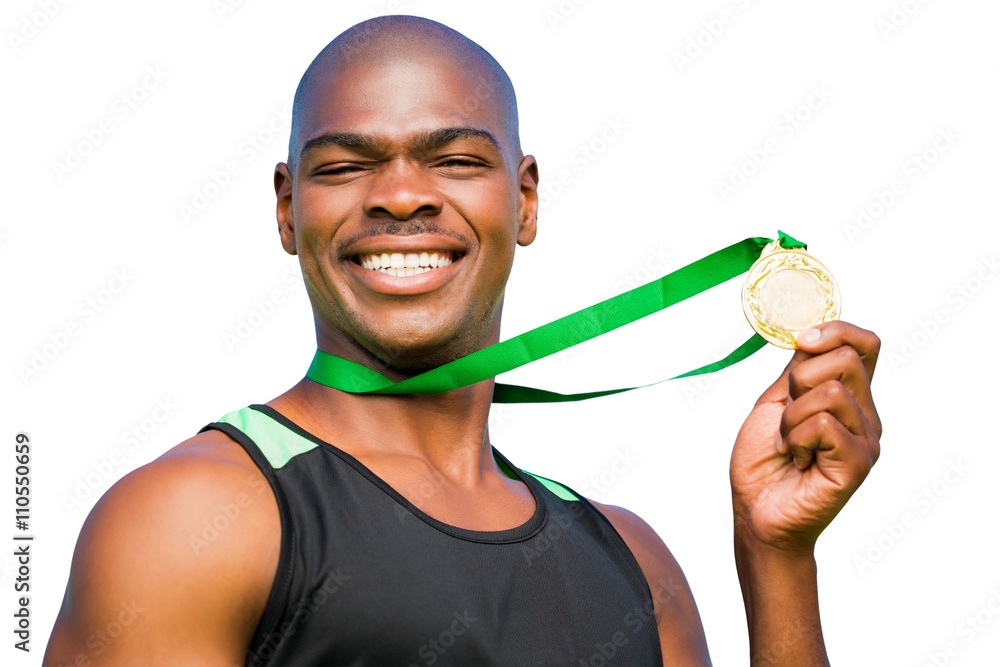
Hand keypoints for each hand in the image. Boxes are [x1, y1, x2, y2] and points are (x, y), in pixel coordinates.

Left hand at [730, 321, 881, 552]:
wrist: (756, 512)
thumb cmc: (764, 462)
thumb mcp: (775, 403)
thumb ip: (799, 371)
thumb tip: (811, 333)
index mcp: (848, 396)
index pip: (864, 344)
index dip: (835, 331)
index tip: (803, 342)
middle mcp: (865, 415)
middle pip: (846, 358)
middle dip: (798, 380)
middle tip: (786, 418)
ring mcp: (866, 439)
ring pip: (829, 392)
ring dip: (791, 418)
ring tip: (790, 445)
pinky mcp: (859, 463)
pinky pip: (823, 424)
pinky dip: (796, 438)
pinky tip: (798, 460)